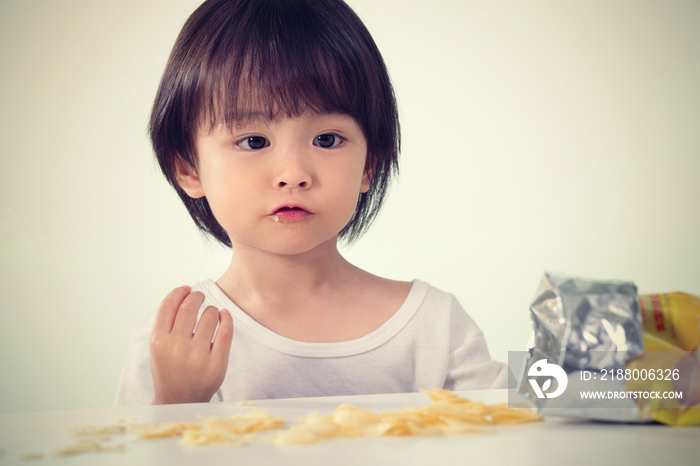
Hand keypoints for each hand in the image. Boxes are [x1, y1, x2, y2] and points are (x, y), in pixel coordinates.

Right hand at [150, 286, 233, 403]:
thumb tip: (185, 294)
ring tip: (211, 312)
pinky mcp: (216, 364)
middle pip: (190, 307)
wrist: (179, 401)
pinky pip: (226, 331)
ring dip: (212, 309)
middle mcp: (177, 347)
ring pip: (210, 316)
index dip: (179, 292)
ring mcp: (197, 356)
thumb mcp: (159, 348)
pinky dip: (227, 318)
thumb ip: (167, 323)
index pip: (168, 306)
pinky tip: (225, 315)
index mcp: (158, 341)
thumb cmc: (169, 369)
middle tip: (200, 296)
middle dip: (197, 296)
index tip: (186, 288)